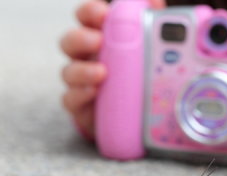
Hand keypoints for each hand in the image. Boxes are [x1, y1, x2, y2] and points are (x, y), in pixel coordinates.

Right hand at [61, 0, 164, 138]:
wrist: (131, 113)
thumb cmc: (135, 74)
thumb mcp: (146, 47)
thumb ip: (149, 23)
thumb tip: (156, 2)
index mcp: (100, 38)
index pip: (87, 17)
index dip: (90, 12)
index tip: (103, 13)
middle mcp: (85, 57)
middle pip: (70, 41)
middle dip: (81, 38)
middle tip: (98, 41)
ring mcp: (80, 82)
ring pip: (68, 71)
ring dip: (82, 70)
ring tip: (101, 72)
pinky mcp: (80, 105)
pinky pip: (70, 99)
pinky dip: (79, 95)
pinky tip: (93, 92)